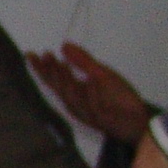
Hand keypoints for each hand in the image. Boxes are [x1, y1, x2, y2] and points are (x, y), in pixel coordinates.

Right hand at [25, 42, 153, 145]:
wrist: (137, 122)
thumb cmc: (117, 98)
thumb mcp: (102, 74)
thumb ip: (83, 61)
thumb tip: (64, 45)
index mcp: (73, 92)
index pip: (53, 79)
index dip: (41, 68)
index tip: (31, 55)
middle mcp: (75, 103)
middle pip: (59, 87)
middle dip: (52, 72)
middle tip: (46, 55)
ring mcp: (88, 112)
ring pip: (73, 97)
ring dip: (67, 81)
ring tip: (62, 64)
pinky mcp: (102, 119)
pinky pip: (95, 106)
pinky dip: (93, 94)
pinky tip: (91, 80)